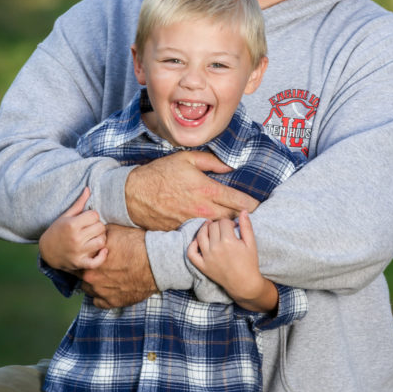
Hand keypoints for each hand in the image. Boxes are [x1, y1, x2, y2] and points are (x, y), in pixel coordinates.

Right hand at [38, 187, 107, 270]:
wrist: (46, 251)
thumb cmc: (57, 231)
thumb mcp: (65, 216)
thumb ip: (79, 204)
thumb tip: (88, 189)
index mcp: (71, 225)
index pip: (95, 215)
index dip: (92, 216)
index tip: (87, 219)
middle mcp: (75, 238)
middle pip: (100, 227)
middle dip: (97, 226)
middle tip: (90, 228)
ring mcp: (78, 252)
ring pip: (101, 241)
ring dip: (100, 238)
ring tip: (94, 237)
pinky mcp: (80, 263)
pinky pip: (97, 261)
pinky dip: (102, 256)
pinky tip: (102, 250)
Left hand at [81, 224, 156, 308]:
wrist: (156, 262)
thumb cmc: (136, 245)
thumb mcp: (114, 231)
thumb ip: (98, 235)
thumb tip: (92, 234)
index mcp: (88, 261)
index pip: (78, 260)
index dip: (84, 257)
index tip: (91, 255)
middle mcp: (91, 279)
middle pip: (82, 275)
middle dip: (89, 270)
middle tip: (102, 265)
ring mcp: (101, 293)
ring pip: (89, 289)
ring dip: (95, 284)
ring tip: (107, 277)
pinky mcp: (112, 303)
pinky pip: (98, 302)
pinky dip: (103, 296)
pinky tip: (111, 287)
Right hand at [125, 151, 258, 230]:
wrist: (134, 193)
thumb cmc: (160, 173)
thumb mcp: (186, 158)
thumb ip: (211, 161)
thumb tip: (230, 166)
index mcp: (207, 189)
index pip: (237, 200)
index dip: (251, 204)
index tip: (258, 206)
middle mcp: (202, 208)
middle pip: (232, 218)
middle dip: (241, 218)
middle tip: (249, 216)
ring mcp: (193, 222)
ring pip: (218, 228)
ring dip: (226, 226)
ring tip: (233, 224)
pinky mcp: (183, 230)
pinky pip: (201, 232)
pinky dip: (208, 231)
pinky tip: (211, 228)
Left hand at [187, 211, 277, 313]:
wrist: (244, 284)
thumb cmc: (249, 263)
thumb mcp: (251, 243)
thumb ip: (246, 226)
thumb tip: (244, 211)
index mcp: (228, 241)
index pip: (223, 222)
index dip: (229, 222)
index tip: (233, 227)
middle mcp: (215, 248)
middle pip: (212, 227)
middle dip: (218, 225)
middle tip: (225, 230)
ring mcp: (207, 257)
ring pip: (200, 236)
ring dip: (204, 229)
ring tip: (210, 228)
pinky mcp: (202, 266)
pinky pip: (191, 253)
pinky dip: (192, 245)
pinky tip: (198, 241)